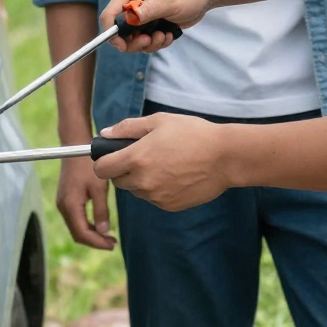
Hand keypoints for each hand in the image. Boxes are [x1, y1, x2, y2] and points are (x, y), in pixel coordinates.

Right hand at [55, 154, 114, 249]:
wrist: (75, 146)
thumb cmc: (88, 165)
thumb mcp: (99, 188)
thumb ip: (101, 210)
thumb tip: (104, 231)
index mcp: (70, 205)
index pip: (82, 233)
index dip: (98, 243)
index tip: (112, 245)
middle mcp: (63, 206)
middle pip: (77, 234)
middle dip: (95, 241)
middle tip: (112, 243)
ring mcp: (63, 203)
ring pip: (76, 227)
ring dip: (91, 234)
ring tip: (108, 237)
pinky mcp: (65, 199)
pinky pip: (75, 219)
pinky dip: (87, 225)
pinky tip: (99, 225)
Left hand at [92, 113, 230, 211]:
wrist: (225, 157)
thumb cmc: (193, 134)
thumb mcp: (159, 121)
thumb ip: (128, 128)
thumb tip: (105, 134)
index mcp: (136, 158)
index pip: (102, 169)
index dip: (103, 162)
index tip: (111, 157)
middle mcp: (142, 181)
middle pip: (117, 181)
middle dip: (123, 170)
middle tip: (143, 157)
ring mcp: (156, 196)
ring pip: (136, 191)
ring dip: (141, 180)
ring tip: (164, 164)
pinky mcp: (168, 206)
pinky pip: (153, 198)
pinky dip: (158, 189)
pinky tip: (175, 175)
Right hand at [101, 0, 215, 51]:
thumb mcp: (166, 2)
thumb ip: (145, 13)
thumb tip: (126, 22)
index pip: (110, 14)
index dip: (112, 32)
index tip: (123, 46)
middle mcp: (133, 2)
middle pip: (120, 31)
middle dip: (135, 41)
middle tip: (149, 40)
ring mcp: (141, 14)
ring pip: (134, 39)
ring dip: (149, 43)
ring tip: (164, 35)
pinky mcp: (151, 23)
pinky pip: (146, 40)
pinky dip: (157, 42)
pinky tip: (169, 34)